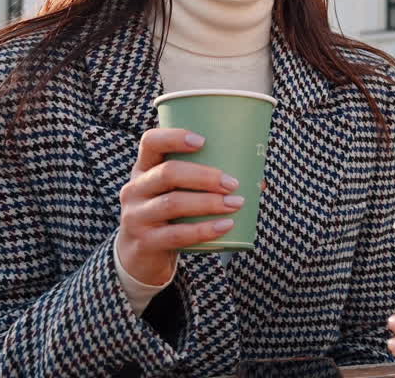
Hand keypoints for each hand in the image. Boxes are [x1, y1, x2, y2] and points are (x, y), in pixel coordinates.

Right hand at [117, 128, 242, 284]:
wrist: (140, 256)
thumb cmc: (169, 215)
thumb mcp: (174, 193)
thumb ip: (205, 183)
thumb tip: (259, 184)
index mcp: (143, 169)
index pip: (151, 142)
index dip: (175, 137)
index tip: (203, 141)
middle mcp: (135, 189)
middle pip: (168, 173)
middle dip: (205, 176)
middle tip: (233, 183)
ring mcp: (136, 217)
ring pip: (174, 203)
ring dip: (209, 202)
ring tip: (236, 203)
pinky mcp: (145, 243)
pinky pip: (177, 235)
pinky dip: (205, 229)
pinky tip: (226, 225)